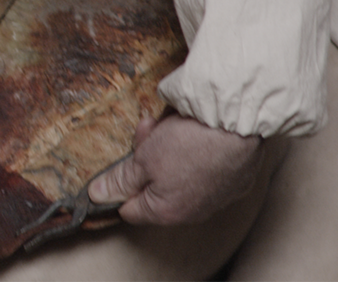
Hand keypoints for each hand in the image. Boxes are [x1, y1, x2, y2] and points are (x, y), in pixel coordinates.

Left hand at [87, 112, 262, 225]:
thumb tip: (97, 196)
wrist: (240, 125)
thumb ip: (120, 181)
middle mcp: (194, 212)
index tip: (123, 160)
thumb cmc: (189, 144)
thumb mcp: (143, 159)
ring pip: (177, 175)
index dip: (119, 184)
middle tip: (147, 130)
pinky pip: (203, 170)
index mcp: (167, 213)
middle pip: (153, 187)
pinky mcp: (235, 181)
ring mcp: (217, 198)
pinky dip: (194, 152)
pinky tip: (194, 131)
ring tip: (170, 124)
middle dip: (144, 157)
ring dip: (166, 149)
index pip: (129, 210)